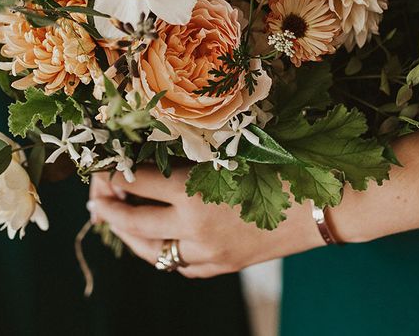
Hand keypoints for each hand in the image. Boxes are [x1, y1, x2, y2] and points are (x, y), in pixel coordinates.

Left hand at [88, 167, 323, 277]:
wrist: (324, 204)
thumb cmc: (281, 164)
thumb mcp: (231, 152)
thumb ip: (192, 156)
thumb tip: (154, 151)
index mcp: (194, 191)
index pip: (137, 182)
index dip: (114, 173)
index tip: (102, 166)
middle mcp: (194, 227)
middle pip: (133, 221)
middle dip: (107, 208)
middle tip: (94, 198)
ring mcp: (208, 253)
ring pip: (152, 252)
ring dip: (128, 236)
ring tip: (114, 221)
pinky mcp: (223, 267)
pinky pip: (181, 267)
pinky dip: (162, 254)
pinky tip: (155, 243)